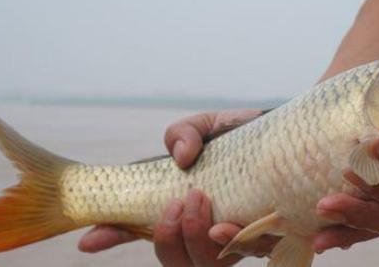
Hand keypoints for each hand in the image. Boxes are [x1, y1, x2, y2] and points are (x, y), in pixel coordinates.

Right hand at [78, 109, 275, 265]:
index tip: (90, 239)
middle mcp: (205, 230)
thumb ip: (182, 134)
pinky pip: (252, 252)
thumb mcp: (204, 126)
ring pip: (210, 265)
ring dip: (200, 240)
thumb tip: (180, 157)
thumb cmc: (240, 135)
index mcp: (181, 208)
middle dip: (170, 239)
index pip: (142, 231)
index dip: (115, 237)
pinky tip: (235, 222)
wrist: (289, 134)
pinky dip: (240, 241)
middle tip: (179, 202)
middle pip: (178, 261)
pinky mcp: (269, 235)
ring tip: (205, 204)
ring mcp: (236, 238)